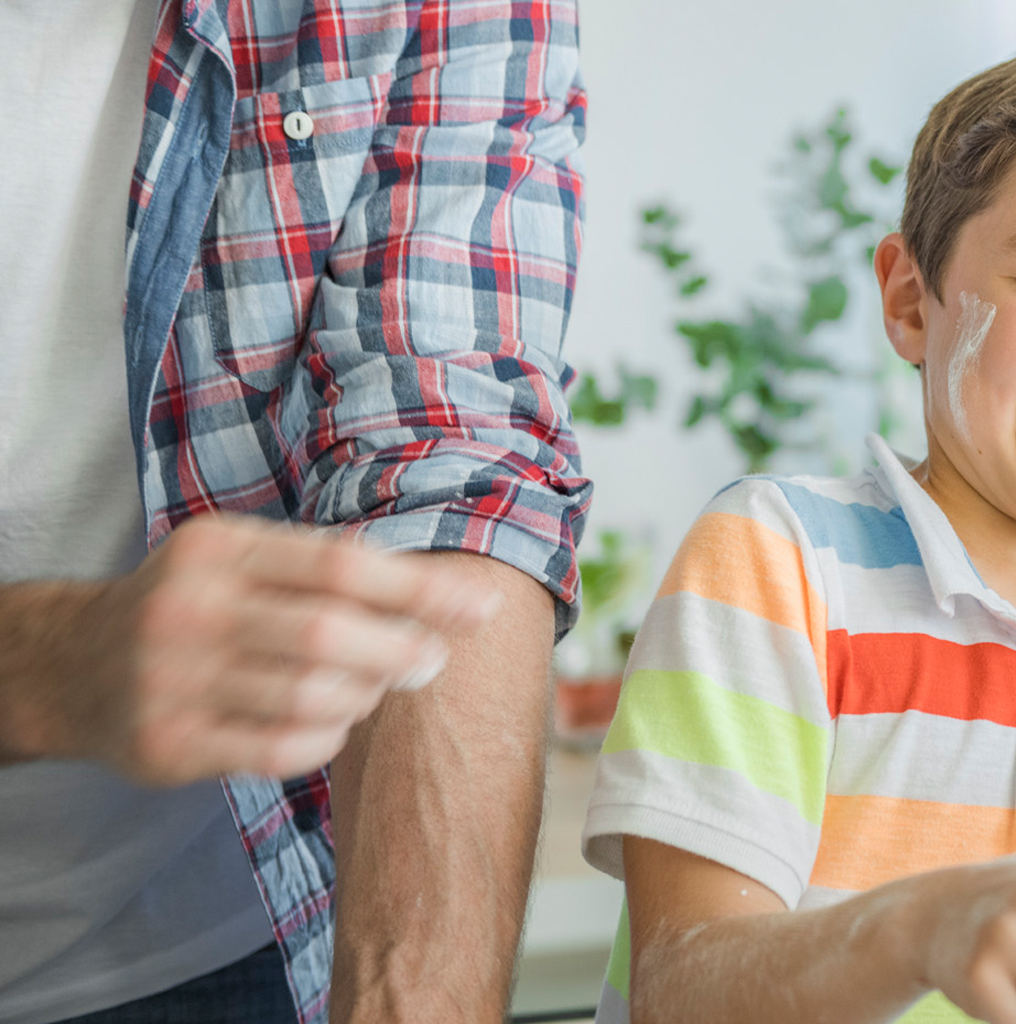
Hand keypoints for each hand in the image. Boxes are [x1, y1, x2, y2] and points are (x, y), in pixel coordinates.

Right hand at [7, 515, 499, 784]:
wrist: (71, 664)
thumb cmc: (196, 605)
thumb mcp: (243, 559)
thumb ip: (333, 568)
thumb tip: (455, 598)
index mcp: (216, 549)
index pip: (341, 566)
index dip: (421, 591)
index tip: (483, 608)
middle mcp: (187, 610)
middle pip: (330, 634)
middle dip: (401, 650)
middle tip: (431, 661)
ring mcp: (171, 681)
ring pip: (311, 697)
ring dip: (363, 697)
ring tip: (370, 689)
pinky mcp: (167, 744)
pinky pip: (281, 750)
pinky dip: (326, 740)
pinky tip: (330, 725)